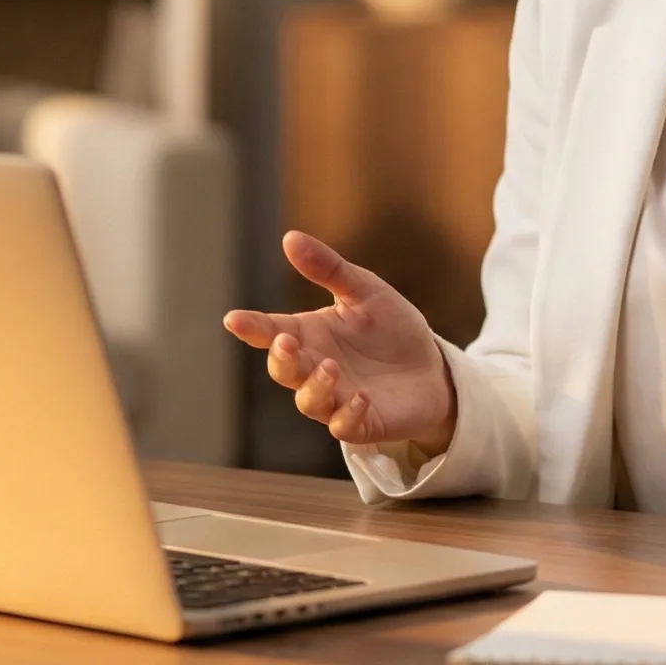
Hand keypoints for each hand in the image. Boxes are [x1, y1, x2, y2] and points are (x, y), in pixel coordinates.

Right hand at [222, 232, 455, 453]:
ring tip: (331, 367)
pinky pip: (345, 426)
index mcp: (309, 334)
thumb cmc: (391, 328)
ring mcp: (336, 399)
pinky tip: (362, 397)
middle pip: (283, 370)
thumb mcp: (365, 290)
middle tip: (286, 342)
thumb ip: (329, 268)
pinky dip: (348, 414)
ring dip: (315, 385)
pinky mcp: (362, 423)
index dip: (251, 326)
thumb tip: (290, 238)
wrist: (431, 367)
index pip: (271, 331)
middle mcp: (314, 368)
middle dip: (281, 358)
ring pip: (308, 401)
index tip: (234, 319)